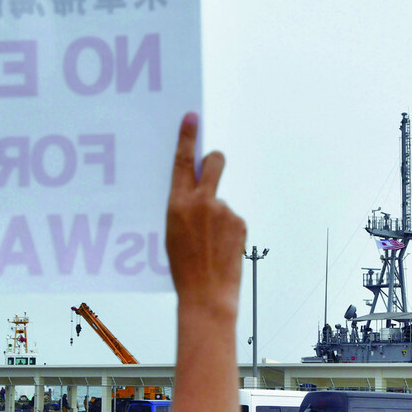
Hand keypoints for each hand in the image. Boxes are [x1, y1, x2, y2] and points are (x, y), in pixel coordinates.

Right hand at [165, 113, 245, 314]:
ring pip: (221, 202)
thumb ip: (182, 209)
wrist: (206, 294)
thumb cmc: (183, 268)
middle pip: (214, 163)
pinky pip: (232, 220)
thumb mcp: (171, 233)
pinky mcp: (240, 222)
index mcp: (177, 204)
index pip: (183, 162)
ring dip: (217, 218)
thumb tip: (194, 195)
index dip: (188, 138)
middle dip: (215, 159)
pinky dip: (227, 232)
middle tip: (213, 163)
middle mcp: (202, 202)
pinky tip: (220, 250)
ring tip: (209, 245)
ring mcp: (224, 211)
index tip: (192, 117)